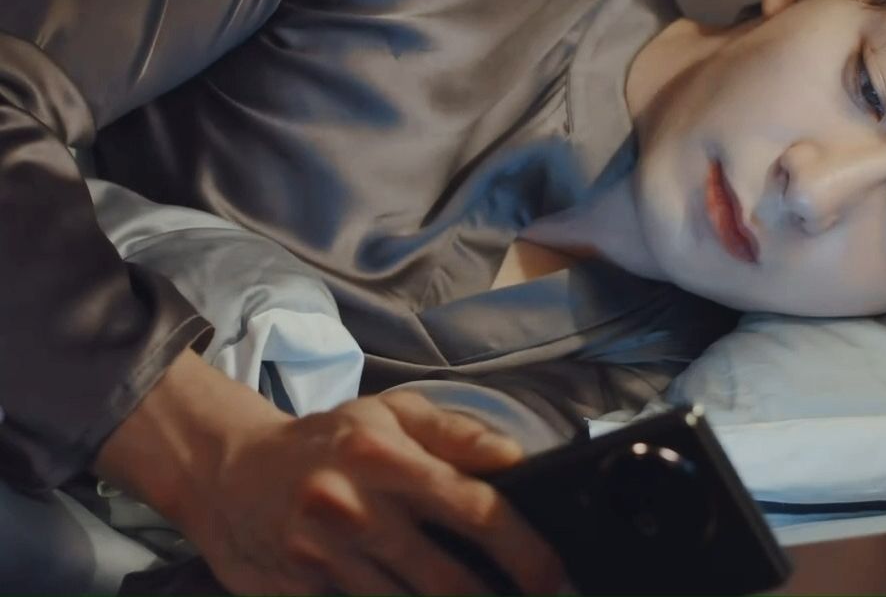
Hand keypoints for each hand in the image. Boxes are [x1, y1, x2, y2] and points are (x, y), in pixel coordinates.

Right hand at [96, 353, 570, 593]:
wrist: (229, 471)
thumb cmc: (328, 440)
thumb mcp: (392, 413)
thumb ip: (458, 433)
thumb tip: (518, 458)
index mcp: (385, 458)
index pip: (473, 508)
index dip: (522, 547)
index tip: (550, 571)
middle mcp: (354, 511)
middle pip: (445, 576)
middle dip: (494, 596)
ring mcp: (321, 560)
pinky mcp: (294, 595)